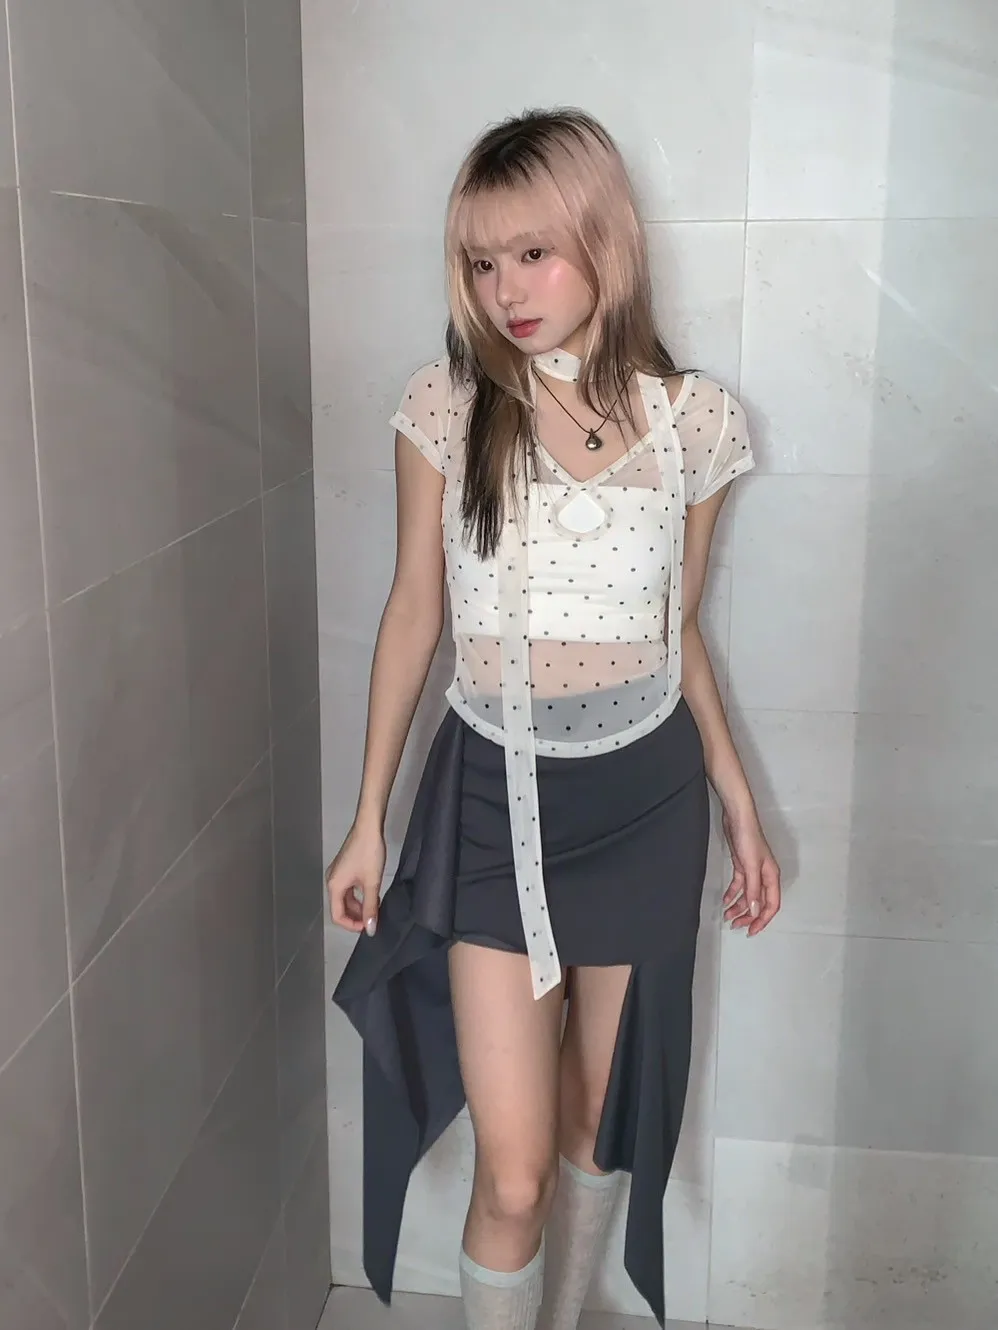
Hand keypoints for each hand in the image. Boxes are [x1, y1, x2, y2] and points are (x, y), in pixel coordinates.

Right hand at [325, 823, 385, 936]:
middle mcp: (332, 881)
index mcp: (334, 886)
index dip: (352, 925)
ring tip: (375, 908)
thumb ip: (370, 907)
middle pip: (340, 907)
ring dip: (358, 906)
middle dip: (356, 916)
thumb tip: (370, 930)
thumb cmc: (369, 854)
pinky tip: (372, 895)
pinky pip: (349, 888)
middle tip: (373, 919)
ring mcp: (337, 873)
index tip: (369, 926)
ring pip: (346, 898)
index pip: (338, 916)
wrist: (369, 826)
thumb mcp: (372, 882)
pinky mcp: (344, 867)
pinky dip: (359, 895)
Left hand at [721, 809, 780, 935]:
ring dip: (738, 906)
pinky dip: (732, 893)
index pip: (771, 905)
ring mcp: (753, 871)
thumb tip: (756, 912)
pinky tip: (725, 900)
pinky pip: (739, 885)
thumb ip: (753, 890)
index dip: (762, 920)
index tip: (750, 931)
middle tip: (735, 925)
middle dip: (748, 916)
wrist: (738, 817)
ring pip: (748, 895)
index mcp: (771, 877)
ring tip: (727, 916)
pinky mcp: (742, 865)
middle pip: (759, 902)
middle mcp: (764, 876)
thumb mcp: (751, 866)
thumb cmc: (748, 839)